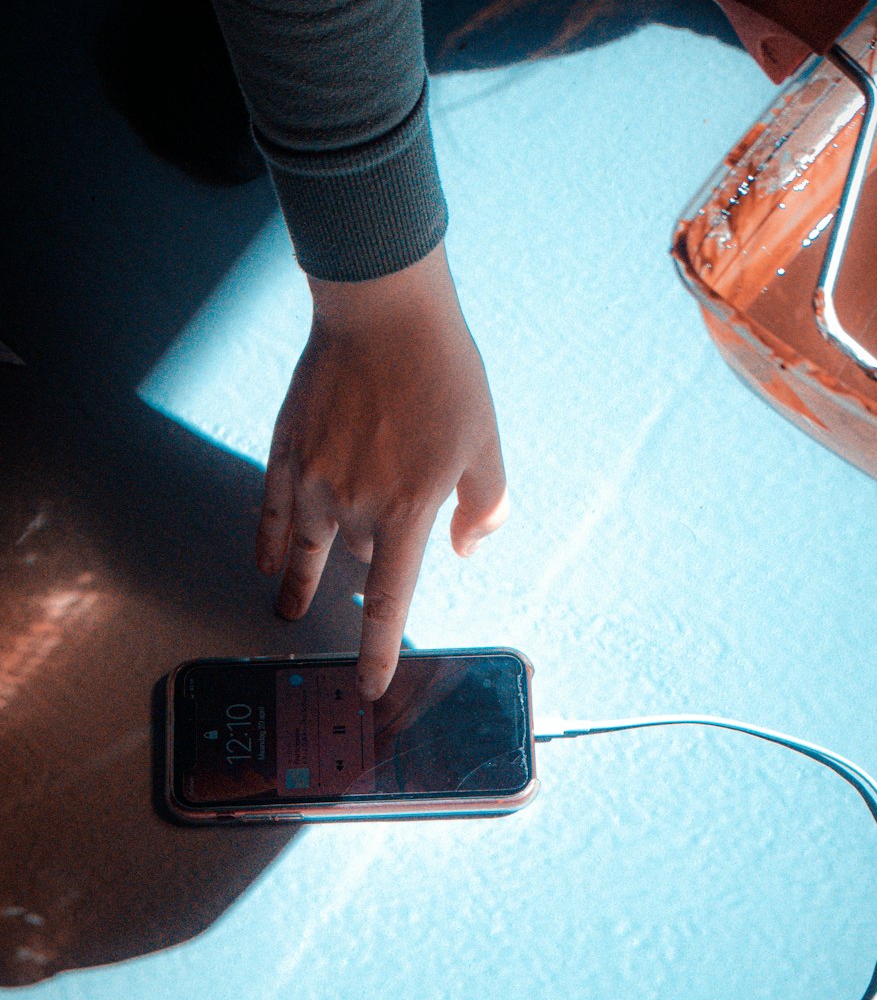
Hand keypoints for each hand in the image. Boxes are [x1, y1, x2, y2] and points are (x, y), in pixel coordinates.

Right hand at [255, 242, 507, 698]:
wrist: (383, 310)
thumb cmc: (444, 374)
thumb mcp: (486, 441)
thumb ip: (483, 506)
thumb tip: (464, 550)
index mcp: (409, 509)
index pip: (389, 599)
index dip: (378, 649)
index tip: (370, 688)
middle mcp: (354, 504)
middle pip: (358, 558)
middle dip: (369, 561)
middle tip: (369, 569)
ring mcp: (312, 479)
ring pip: (313, 546)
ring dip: (304, 580)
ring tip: (287, 609)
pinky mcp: (286, 452)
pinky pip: (272, 514)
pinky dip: (272, 543)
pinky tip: (266, 563)